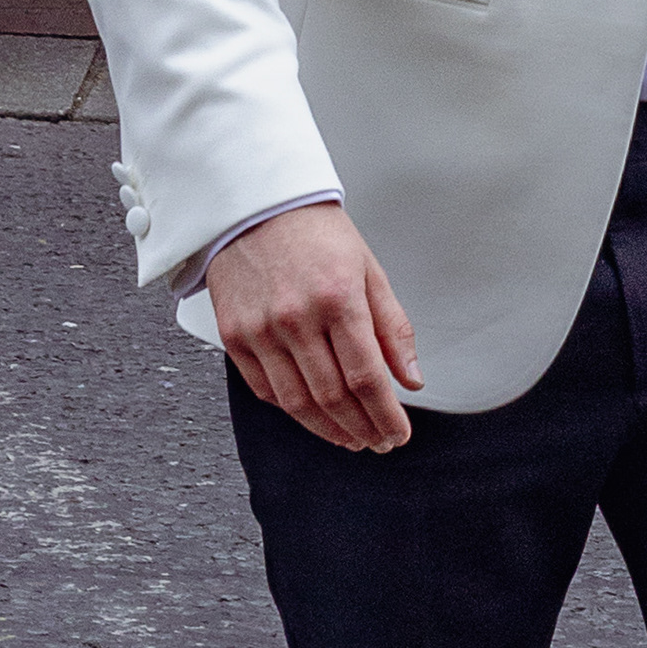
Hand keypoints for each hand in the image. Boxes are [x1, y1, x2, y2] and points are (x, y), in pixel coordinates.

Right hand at [204, 201, 427, 451]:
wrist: (254, 205)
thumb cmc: (315, 233)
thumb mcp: (369, 270)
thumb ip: (393, 328)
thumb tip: (412, 379)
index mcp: (338, 297)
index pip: (367, 377)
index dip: (386, 415)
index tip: (398, 433)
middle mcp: (296, 318)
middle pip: (333, 397)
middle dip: (363, 429)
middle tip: (379, 442)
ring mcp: (261, 330)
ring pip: (297, 403)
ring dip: (329, 431)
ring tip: (352, 439)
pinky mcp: (234, 337)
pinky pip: (265, 391)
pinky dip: (293, 411)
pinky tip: (314, 417)